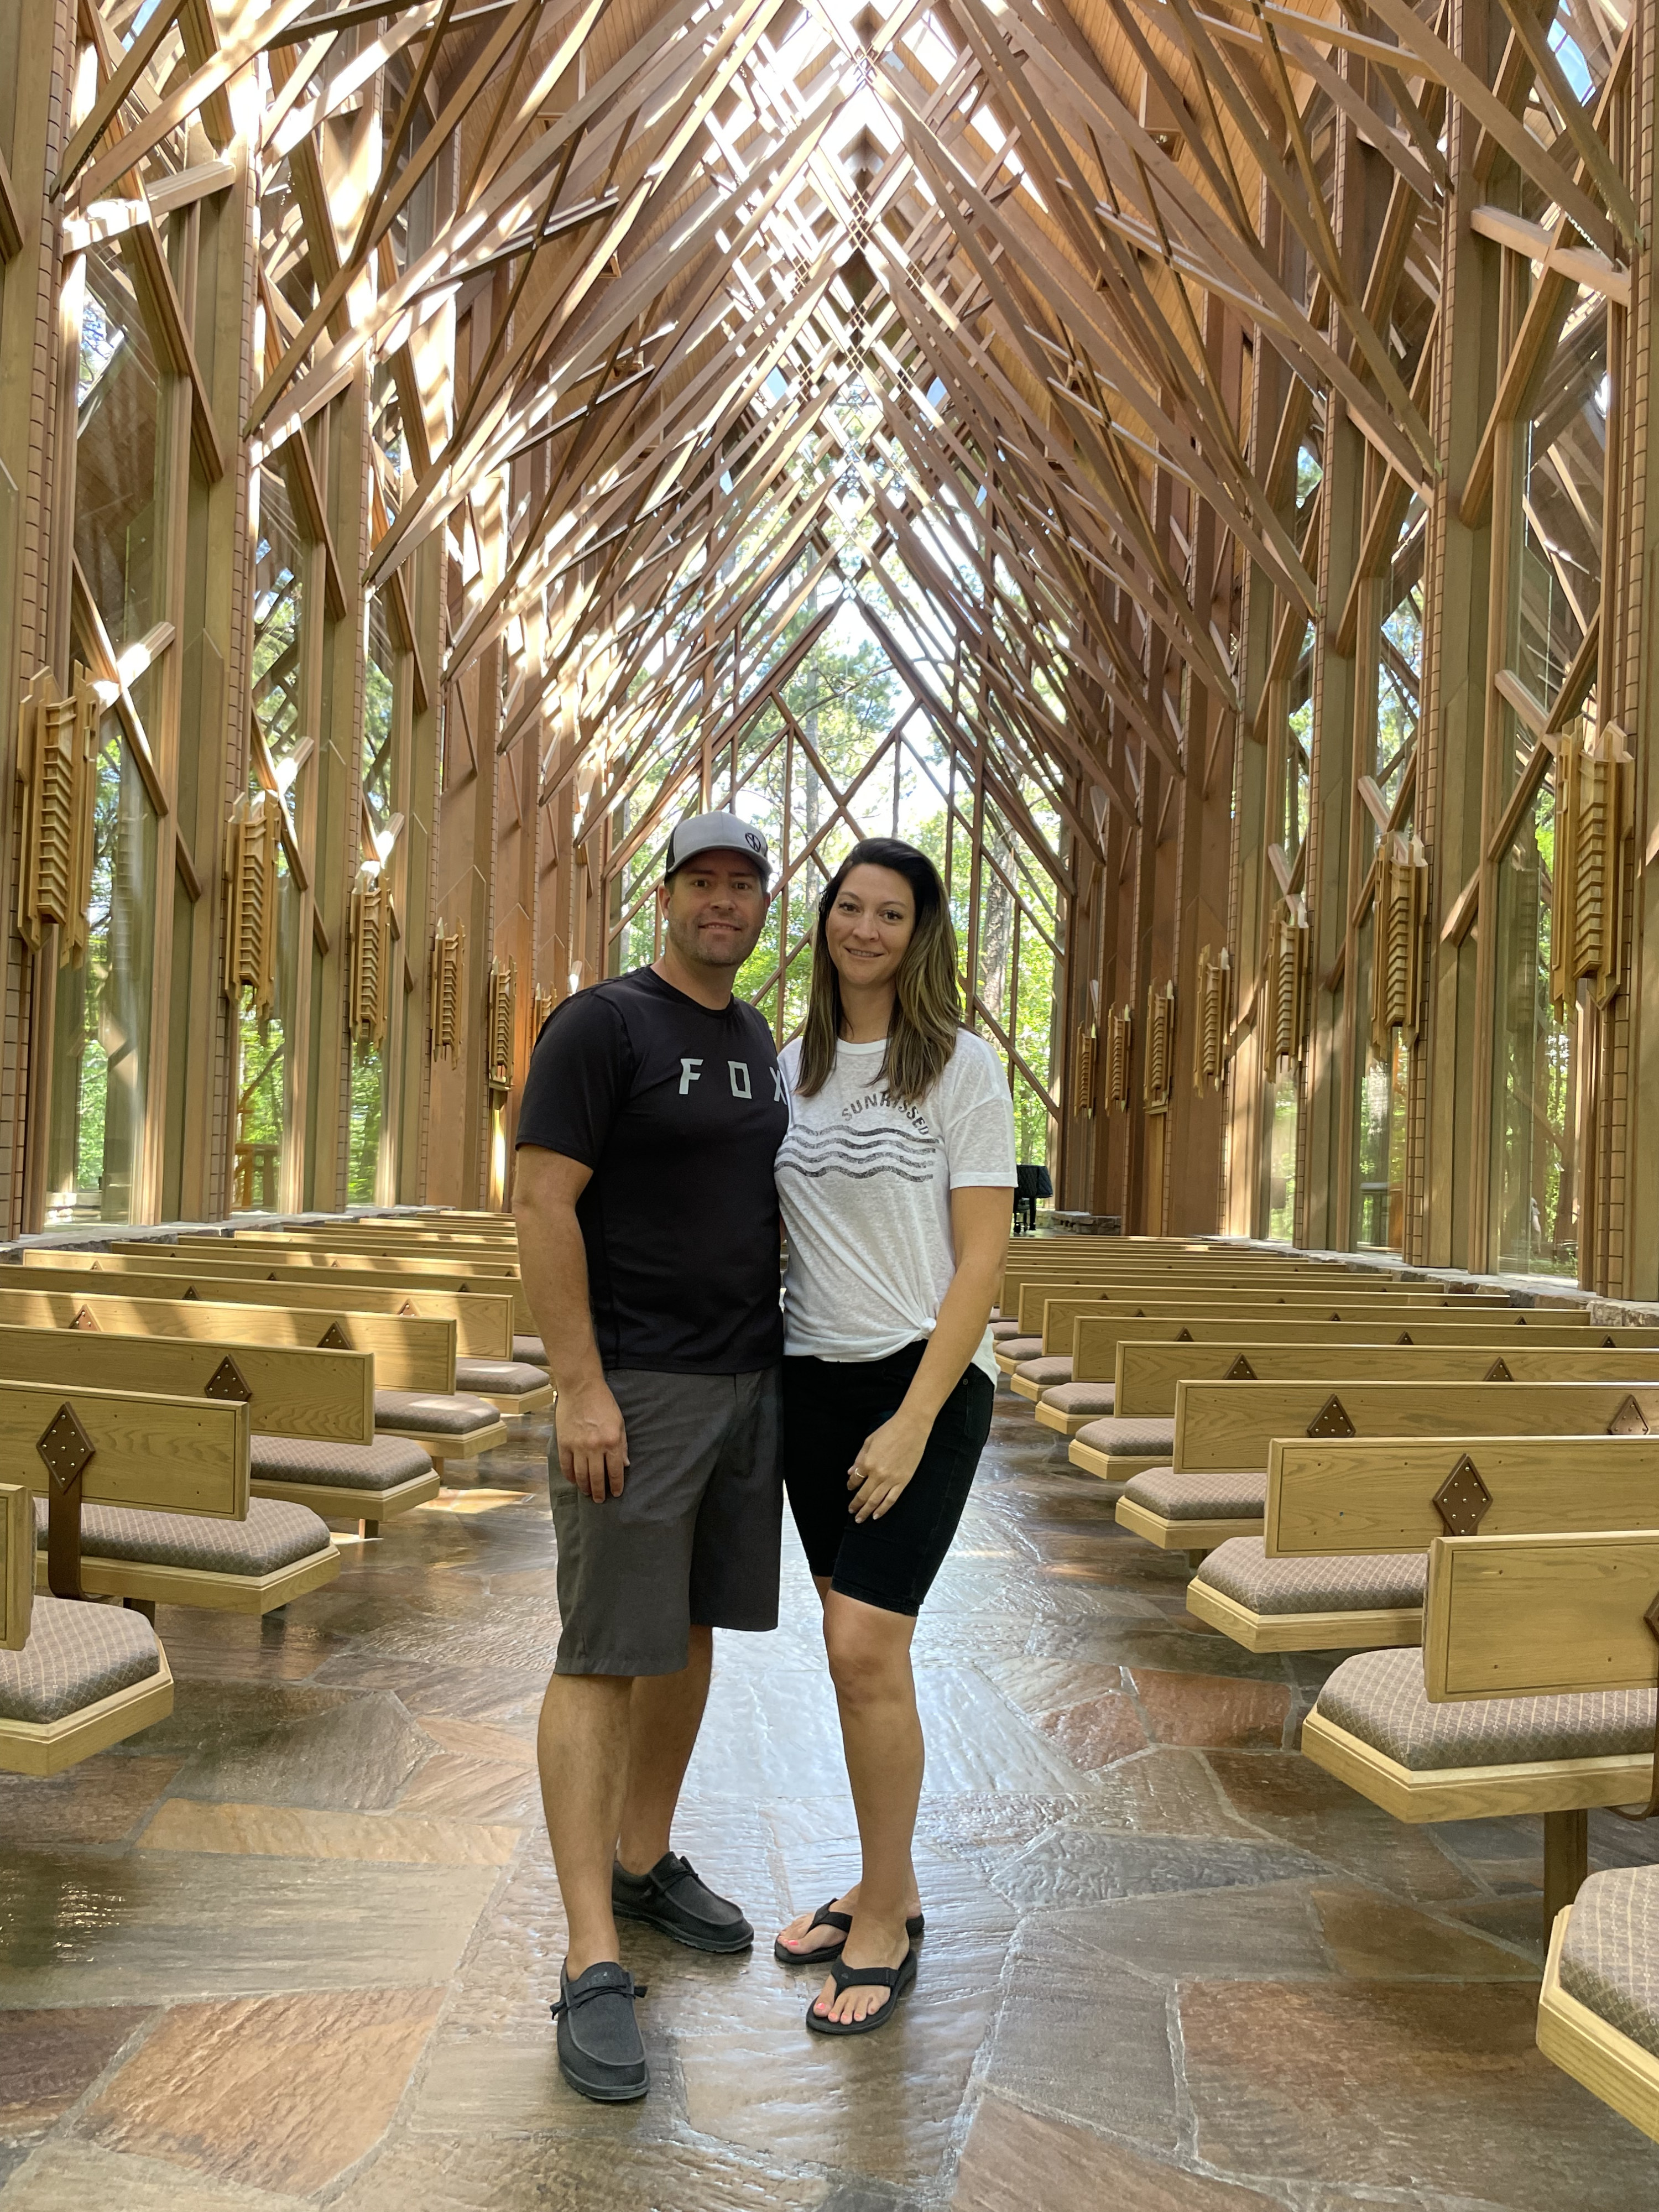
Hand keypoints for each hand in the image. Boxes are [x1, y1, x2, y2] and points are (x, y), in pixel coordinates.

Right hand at [556, 1377, 628, 1500]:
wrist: (581, 1387)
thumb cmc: (603, 1403)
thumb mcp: (620, 1422)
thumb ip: (622, 1445)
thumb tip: (625, 1465)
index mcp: (612, 1442)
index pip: (615, 1471)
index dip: (616, 1485)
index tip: (616, 1493)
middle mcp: (595, 1447)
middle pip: (597, 1477)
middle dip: (600, 1492)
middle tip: (600, 1500)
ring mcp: (577, 1446)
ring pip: (581, 1475)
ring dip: (585, 1487)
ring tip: (588, 1493)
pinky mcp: (564, 1443)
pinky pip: (566, 1466)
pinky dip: (570, 1476)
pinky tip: (574, 1481)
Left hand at [846, 1411, 928, 1522]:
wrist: (912, 1427)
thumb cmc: (890, 1430)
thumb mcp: (869, 1441)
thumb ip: (859, 1458)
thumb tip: (851, 1472)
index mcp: (867, 1462)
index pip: (855, 1480)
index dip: (850, 1486)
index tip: (850, 1488)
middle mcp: (878, 1474)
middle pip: (863, 1495)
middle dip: (855, 1505)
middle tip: (852, 1512)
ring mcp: (891, 1479)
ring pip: (875, 1501)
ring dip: (866, 1511)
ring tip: (860, 1518)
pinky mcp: (903, 1482)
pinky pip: (891, 1499)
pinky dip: (883, 1509)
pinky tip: (876, 1515)